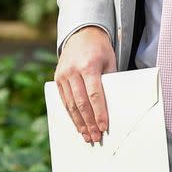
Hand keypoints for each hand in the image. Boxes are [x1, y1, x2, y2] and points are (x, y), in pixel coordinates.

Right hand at [54, 26, 115, 142]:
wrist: (81, 35)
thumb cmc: (100, 50)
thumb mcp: (110, 62)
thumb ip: (110, 82)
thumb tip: (113, 107)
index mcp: (88, 66)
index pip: (94, 95)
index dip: (99, 113)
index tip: (104, 127)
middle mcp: (73, 71)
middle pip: (81, 102)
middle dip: (89, 122)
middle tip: (95, 137)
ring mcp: (63, 75)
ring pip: (71, 104)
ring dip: (79, 122)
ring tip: (87, 136)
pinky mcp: (57, 78)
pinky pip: (64, 100)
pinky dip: (71, 115)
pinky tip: (77, 125)